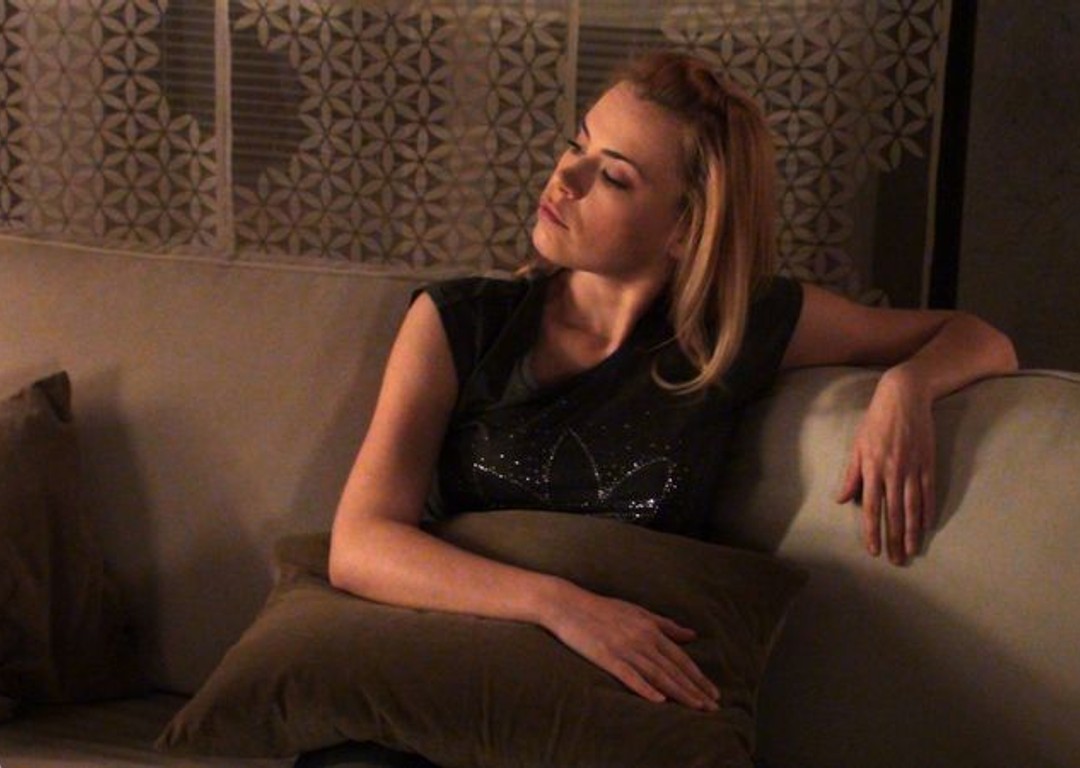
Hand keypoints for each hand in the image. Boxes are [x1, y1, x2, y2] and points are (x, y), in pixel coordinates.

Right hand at [543, 584, 719, 710]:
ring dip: (679, 692)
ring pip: (658, 674)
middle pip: (673, 669)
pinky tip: (659, 700)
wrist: (570, 605)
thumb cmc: (605, 609)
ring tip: (696, 707)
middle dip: (694, 689)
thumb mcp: (639, 612)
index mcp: (650, 629)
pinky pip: (629, 675)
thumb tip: (692, 635)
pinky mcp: (607, 657)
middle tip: (712, 707)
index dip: (698, 677)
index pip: (680, 658)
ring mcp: (625, 649)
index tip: (713, 693)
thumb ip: (666, 626)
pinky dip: (645, 688)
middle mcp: (642, 640)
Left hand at [837, 370, 936, 564]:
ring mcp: (912, 469)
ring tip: (911, 551)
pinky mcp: (927, 463)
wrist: (903, 398)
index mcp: (872, 468)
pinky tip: (926, 527)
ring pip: (912, 508)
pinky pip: (928, 493)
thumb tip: (842, 499)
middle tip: (896, 561)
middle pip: (893, 513)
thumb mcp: (857, 446)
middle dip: (894, 539)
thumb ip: (851, 475)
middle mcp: (892, 472)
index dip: (872, 531)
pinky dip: (927, 511)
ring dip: (912, 532)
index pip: (872, 508)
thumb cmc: (875, 421)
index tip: (874, 551)